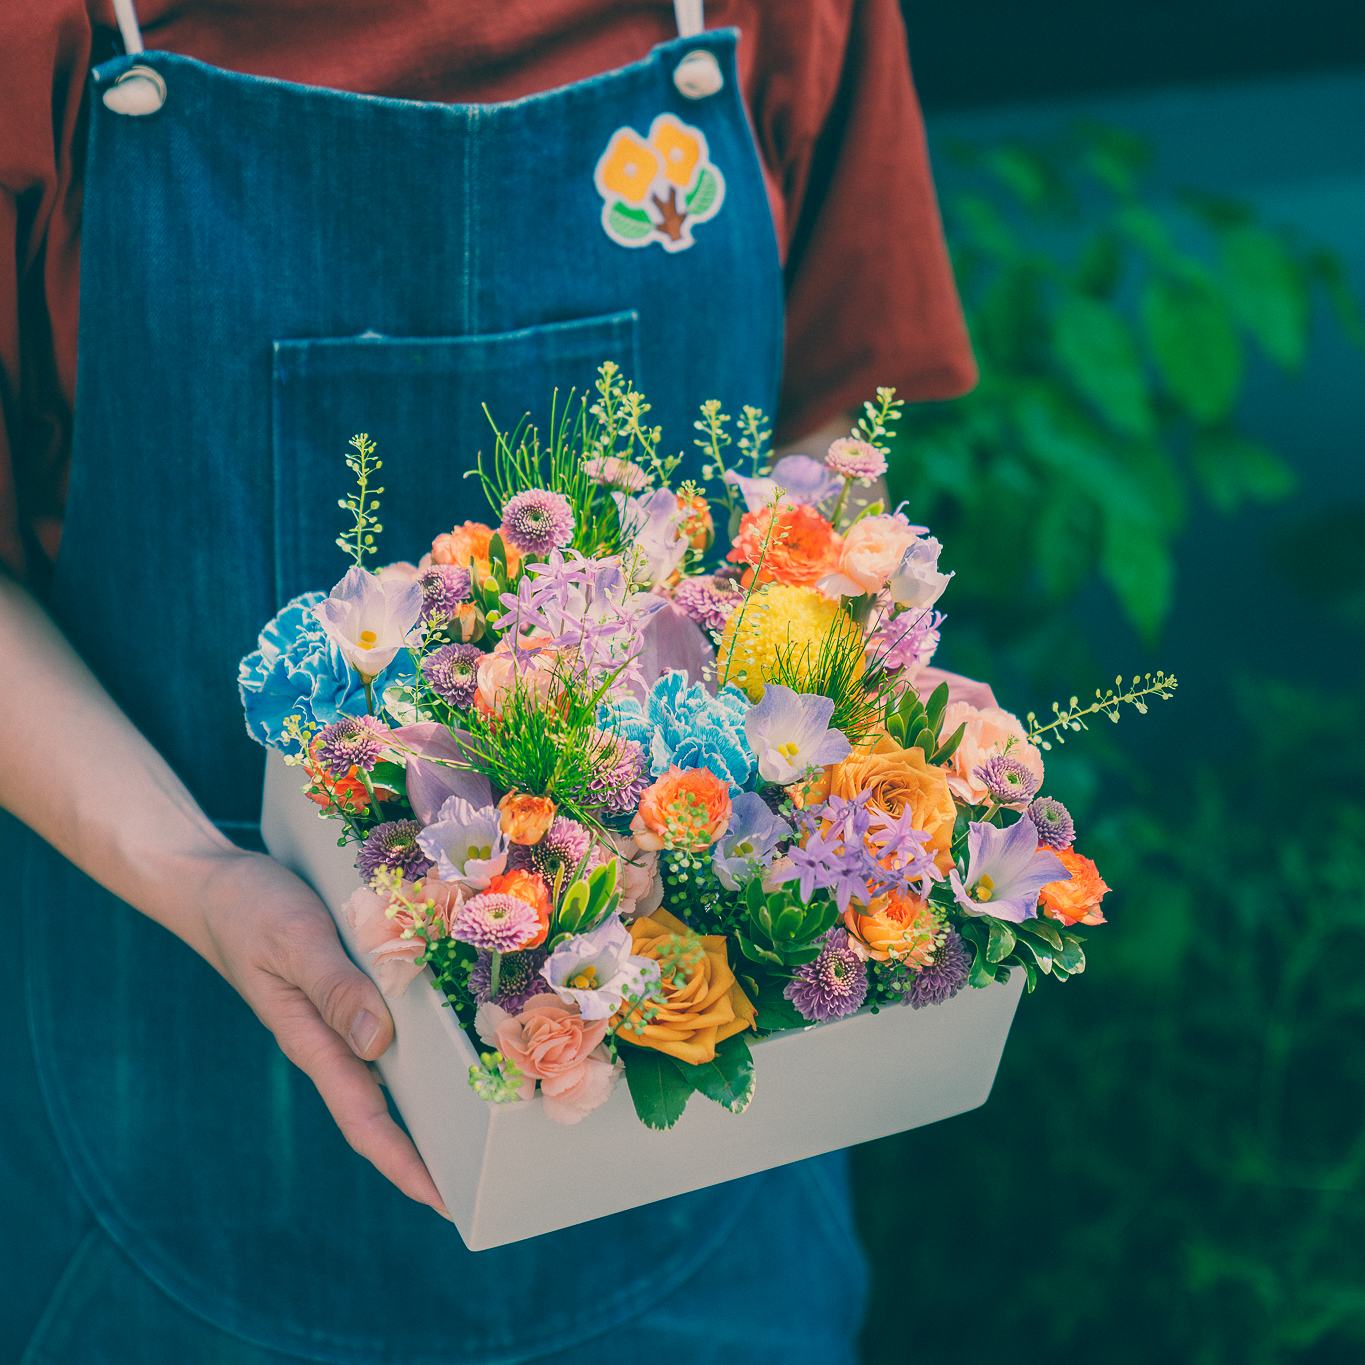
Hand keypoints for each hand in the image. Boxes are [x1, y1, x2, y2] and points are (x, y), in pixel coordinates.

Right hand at [191, 848, 446, 1217]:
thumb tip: (377, 1043)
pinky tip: (456, 1052)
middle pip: (380, 1111)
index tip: (443, 1201)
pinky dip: (423, 1051)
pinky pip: (389, 1032)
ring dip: (429, 1104)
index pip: (363, 1118)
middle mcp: (330, 1039)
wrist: (215, 885)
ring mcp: (337, 1018)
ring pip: (388, 1074)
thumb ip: (333, 987)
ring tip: (481, 1133)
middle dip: (424, 1151)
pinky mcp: (345, 991)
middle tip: (483, 1182)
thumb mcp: (295, 939)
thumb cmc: (252, 910)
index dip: (402, 1163)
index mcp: (312, 1039)